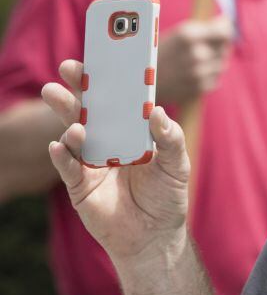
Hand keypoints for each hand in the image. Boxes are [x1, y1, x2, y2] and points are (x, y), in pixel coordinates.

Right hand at [42, 60, 189, 261]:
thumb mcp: (178, 163)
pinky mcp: (80, 186)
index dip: (109, 80)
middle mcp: (108, 142)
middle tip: (70, 70)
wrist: (154, 236)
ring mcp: (91, 162)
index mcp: (131, 132)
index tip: (102, 58)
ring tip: (70, 114)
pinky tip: (61, 146)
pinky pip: (68, 168)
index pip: (117, 100)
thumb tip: (157, 112)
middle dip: (78, 90)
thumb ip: (171, 138)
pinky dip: (62, 156)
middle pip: (89, 110)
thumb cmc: (168, 195)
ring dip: (69, 120)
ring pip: (74, 135)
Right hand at [157, 16, 232, 102]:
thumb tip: (226, 21)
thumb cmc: (158, 53)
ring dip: (214, 61)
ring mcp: (198, 73)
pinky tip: (193, 72)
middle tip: (204, 45)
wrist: (138, 81)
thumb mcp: (177, 34)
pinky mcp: (198, 88)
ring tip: (196, 59)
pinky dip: (208, 75)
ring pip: (221, 64)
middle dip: (218, 45)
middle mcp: (196, 54)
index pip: (224, 32)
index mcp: (188, 35)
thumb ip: (203, 28)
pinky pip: (215, 79)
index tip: (223, 28)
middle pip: (224, 48)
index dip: (226, 30)